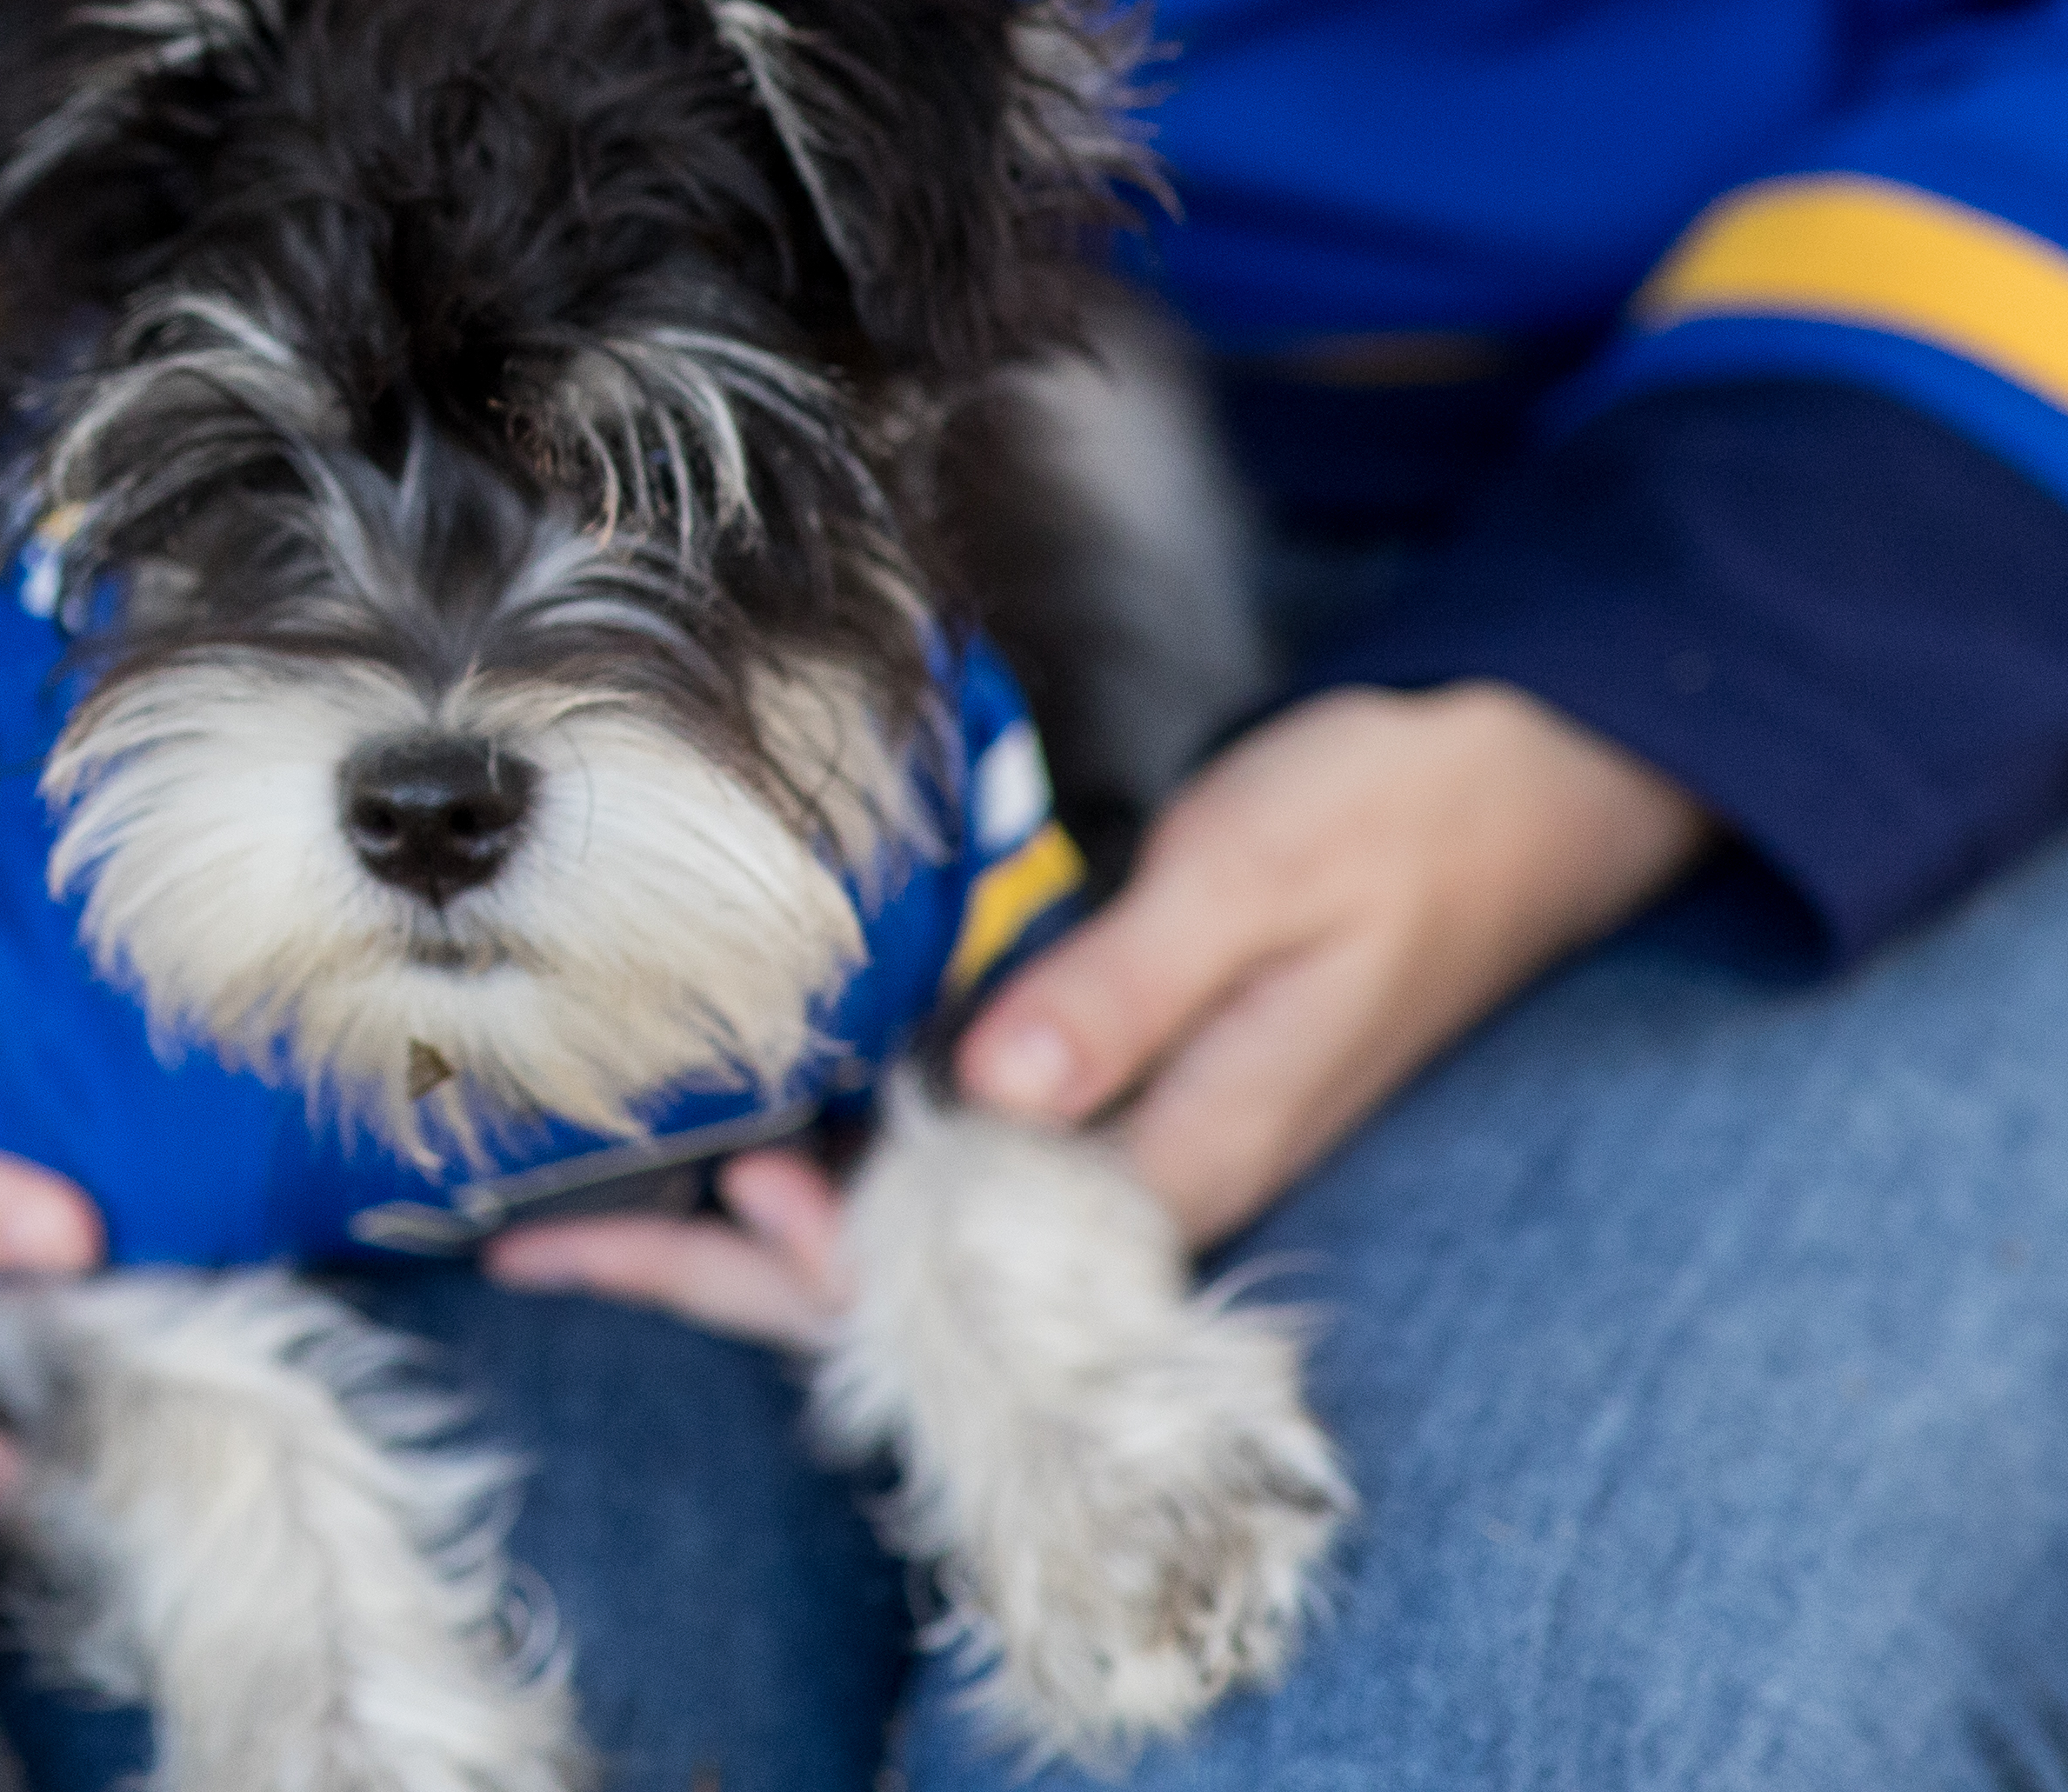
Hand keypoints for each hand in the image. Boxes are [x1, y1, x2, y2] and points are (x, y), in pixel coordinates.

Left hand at [490, 682, 1708, 1336]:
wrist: (1526, 790)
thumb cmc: (1393, 824)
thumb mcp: (1255, 883)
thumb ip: (1122, 988)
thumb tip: (989, 1087)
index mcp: (1178, 1158)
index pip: (969, 1266)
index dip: (821, 1254)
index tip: (709, 1196)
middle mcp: (1140, 1177)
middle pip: (905, 1276)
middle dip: (728, 1269)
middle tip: (541, 1243)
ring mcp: (1125, 1136)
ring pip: (913, 1225)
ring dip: (762, 1226)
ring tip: (585, 1208)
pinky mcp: (1117, 1084)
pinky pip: (957, 1160)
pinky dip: (842, 1153)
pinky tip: (745, 1127)